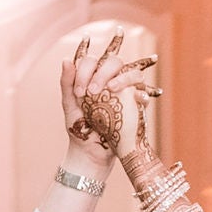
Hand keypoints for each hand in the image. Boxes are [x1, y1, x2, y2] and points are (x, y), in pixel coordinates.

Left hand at [58, 31, 155, 161]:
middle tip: (92, 92)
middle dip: (103, 72)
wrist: (90, 152)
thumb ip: (67, 83)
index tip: (79, 92)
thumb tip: (66, 59)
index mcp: (94, 77)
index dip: (85, 70)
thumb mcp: (69, 105)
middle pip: (115, 62)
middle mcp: (111, 80)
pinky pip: (144, 94)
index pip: (93, 60)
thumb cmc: (79, 128)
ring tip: (111, 89)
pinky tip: (134, 99)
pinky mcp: (136, 105)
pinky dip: (141, 94)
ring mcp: (126, 92)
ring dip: (124, 78)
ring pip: (134, 73)